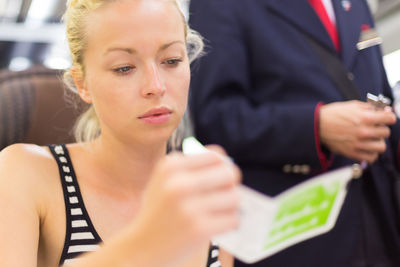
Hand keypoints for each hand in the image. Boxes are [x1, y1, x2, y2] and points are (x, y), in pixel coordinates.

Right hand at [131, 148, 240, 265]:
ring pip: (234, 197)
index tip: (219, 178)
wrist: (141, 247)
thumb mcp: (164, 181)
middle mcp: (179, 183)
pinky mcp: (199, 229)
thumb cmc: (159, 211)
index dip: (223, 167)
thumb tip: (228, 164)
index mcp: (170, 166)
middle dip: (230, 185)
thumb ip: (191, 168)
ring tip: (217, 212)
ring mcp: (189, 207)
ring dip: (230, 206)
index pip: (216, 156)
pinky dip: (228, 223)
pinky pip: (232, 219)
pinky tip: (215, 225)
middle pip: (229, 173)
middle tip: (223, 195)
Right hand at [319, 100, 395, 162]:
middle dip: (381, 129)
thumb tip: (383, 110)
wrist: (317, 126)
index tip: (385, 118)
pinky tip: (367, 148)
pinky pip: (371, 158)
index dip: (388, 117)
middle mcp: (363, 132)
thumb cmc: (333, 114)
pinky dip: (371, 153)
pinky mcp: (352, 153)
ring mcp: (358, 144)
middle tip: (374, 128)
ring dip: (378, 142)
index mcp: (364, 118)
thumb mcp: (352, 105)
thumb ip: (369, 108)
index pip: (390, 118)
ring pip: (381, 147)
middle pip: (386, 133)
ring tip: (372, 139)